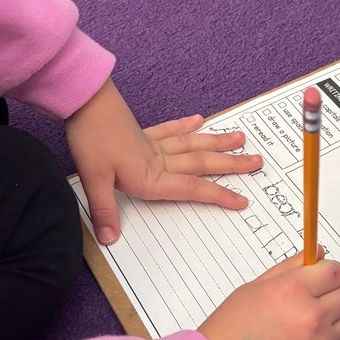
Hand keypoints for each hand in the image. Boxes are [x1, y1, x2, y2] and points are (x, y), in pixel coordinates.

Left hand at [65, 77, 261, 243]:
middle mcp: (159, 160)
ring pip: (193, 145)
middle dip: (231, 165)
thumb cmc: (90, 138)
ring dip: (218, 144)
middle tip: (257, 162)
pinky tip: (200, 119)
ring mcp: (153, 144)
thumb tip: (111, 239)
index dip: (219, 195)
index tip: (242, 201)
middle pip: (202, 163)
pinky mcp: (142, 132)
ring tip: (240, 138)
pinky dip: (186, 125)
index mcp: (151, 176)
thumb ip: (105, 210)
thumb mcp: (93, 179)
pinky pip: (170, 130)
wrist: (83, 100)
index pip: (193, 189)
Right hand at [198, 251, 339, 339]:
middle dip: (333, 294)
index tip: (320, 278)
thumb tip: (318, 253)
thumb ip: (289, 268)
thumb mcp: (255, 288)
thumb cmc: (230, 330)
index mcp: (294, 290)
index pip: (335, 270)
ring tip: (297, 329)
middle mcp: (312, 316)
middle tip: (311, 302)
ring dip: (328, 322)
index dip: (327, 272)